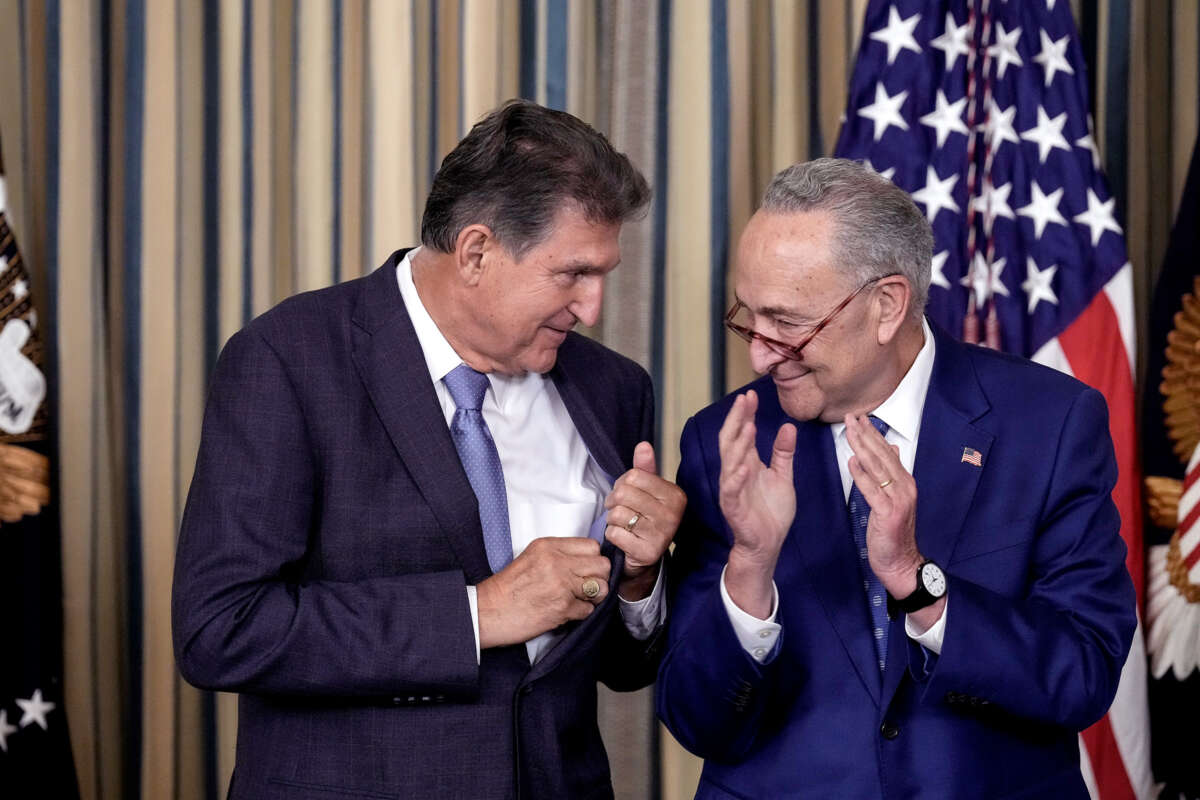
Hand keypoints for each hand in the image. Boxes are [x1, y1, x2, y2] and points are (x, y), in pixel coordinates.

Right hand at [475, 537, 611, 647]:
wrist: (487, 612)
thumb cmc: (507, 588)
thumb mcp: (531, 557)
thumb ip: (558, 554)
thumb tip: (586, 560)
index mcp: (548, 546)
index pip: (592, 546)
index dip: (593, 559)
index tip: (586, 569)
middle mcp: (557, 562)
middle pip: (602, 565)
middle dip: (598, 578)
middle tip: (586, 586)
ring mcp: (561, 585)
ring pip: (601, 587)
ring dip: (594, 597)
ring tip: (579, 599)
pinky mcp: (562, 608)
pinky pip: (588, 610)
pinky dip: (581, 613)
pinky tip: (566, 612)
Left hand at [604, 442, 686, 599]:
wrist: (646, 555)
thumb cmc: (645, 517)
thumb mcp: (647, 490)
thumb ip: (644, 468)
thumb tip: (643, 445)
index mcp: (675, 495)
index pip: (634, 476)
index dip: (622, 483)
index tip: (626, 493)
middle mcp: (672, 514)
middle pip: (623, 494)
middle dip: (613, 501)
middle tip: (618, 509)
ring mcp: (661, 535)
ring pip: (617, 514)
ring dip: (612, 519)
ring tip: (621, 523)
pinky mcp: (647, 553)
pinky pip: (614, 533)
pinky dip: (612, 535)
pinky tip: (623, 538)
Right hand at [718, 390, 796, 617]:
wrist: (768, 544)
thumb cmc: (772, 512)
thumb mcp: (783, 477)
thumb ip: (783, 453)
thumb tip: (788, 426)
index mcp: (747, 463)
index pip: (743, 433)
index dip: (746, 414)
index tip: (751, 395)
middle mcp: (736, 472)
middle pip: (732, 440)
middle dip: (737, 420)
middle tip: (744, 400)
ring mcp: (732, 489)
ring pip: (730, 462)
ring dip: (738, 444)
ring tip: (747, 426)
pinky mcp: (733, 507)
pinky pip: (732, 490)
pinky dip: (737, 478)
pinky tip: (744, 466)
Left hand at [843, 413, 920, 592]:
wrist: (901, 562)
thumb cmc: (894, 532)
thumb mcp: (895, 499)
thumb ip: (893, 474)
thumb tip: (893, 448)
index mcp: (905, 482)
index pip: (887, 452)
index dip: (873, 434)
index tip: (860, 418)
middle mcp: (904, 488)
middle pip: (882, 455)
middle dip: (866, 434)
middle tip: (852, 416)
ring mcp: (898, 500)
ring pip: (877, 468)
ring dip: (862, 447)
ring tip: (850, 431)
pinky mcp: (888, 513)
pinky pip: (872, 490)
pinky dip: (862, 475)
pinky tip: (852, 461)